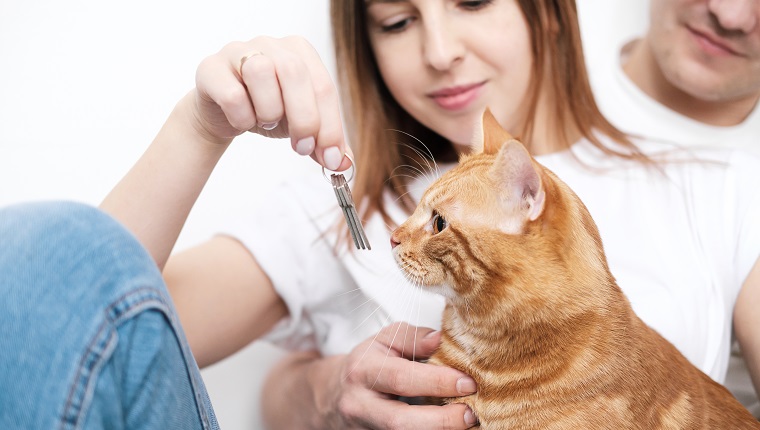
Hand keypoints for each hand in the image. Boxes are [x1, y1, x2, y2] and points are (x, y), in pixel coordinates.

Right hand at [188, 36, 350, 170]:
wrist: (223, 114)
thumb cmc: (266, 111)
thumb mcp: (300, 126)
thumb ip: (323, 141)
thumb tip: (342, 162)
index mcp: (300, 52)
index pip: (323, 85)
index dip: (330, 125)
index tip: (330, 158)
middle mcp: (271, 44)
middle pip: (294, 72)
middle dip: (304, 118)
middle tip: (301, 148)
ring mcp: (238, 51)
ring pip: (260, 73)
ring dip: (269, 111)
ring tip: (266, 122)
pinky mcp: (211, 68)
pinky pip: (231, 93)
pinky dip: (241, 117)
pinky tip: (243, 121)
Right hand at [310, 322, 478, 428]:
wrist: (336, 395)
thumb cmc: (370, 363)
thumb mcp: (385, 340)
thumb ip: (414, 337)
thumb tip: (440, 338)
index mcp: (363, 370)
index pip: (401, 377)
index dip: (437, 381)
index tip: (468, 382)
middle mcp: (359, 404)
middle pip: (399, 421)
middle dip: (441, 421)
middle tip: (471, 414)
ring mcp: (363, 429)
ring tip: (466, 423)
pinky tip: (448, 428)